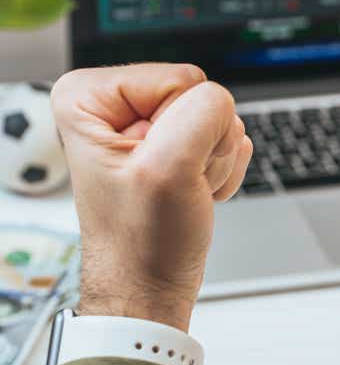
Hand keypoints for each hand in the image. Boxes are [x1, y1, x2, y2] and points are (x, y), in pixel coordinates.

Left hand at [52, 64, 251, 331]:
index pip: (181, 80)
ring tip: (182, 191)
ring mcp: (147, 124)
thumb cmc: (142, 241)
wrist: (151, 285)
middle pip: (200, 97)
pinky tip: (193, 192)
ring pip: (217, 119)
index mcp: (90, 95)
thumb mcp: (168, 170)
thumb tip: (223, 102)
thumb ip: (202, 114)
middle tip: (177, 183)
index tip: (164, 167)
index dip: (187, 128)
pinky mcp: (173, 142)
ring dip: (213, 161)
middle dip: (204, 145)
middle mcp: (115, 104)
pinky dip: (219, 170)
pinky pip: (223, 137)